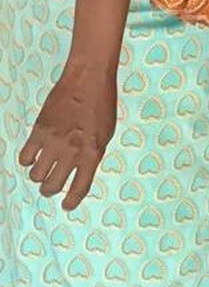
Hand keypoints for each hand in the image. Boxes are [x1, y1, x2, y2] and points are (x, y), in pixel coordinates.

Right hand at [18, 65, 116, 210]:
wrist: (87, 80)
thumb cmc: (102, 105)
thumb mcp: (106, 134)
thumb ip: (92, 154)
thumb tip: (80, 170)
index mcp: (93, 154)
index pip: (80, 187)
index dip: (72, 201)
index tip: (67, 206)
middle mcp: (72, 152)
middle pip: (52, 186)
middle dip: (50, 190)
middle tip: (51, 185)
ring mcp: (53, 142)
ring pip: (36, 176)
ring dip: (38, 176)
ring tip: (43, 169)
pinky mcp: (38, 131)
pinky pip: (25, 157)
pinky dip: (28, 161)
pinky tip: (33, 157)